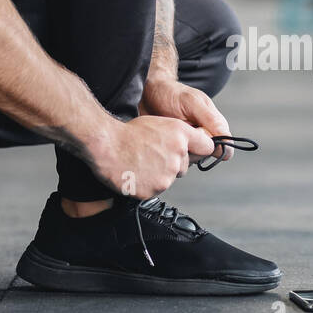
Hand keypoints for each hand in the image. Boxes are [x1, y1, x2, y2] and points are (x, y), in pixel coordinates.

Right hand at [89, 116, 215, 199]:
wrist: (105, 145)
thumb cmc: (127, 132)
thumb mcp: (158, 123)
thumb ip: (178, 135)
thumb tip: (189, 145)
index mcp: (181, 135)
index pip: (207, 147)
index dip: (200, 149)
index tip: (196, 151)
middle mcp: (178, 155)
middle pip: (185, 166)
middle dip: (173, 163)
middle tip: (152, 155)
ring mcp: (167, 175)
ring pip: (169, 178)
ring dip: (159, 174)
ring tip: (140, 163)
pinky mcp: (154, 190)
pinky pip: (155, 189)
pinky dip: (146, 184)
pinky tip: (135, 173)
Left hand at [139, 79, 234, 162]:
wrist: (148, 94)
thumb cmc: (171, 94)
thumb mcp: (192, 102)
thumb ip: (211, 120)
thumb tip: (228, 142)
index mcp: (215, 125)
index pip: (223, 149)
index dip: (209, 146)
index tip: (194, 135)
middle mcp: (204, 136)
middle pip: (205, 156)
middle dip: (190, 147)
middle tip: (176, 131)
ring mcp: (189, 143)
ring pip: (190, 160)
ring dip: (177, 149)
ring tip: (167, 133)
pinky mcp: (175, 148)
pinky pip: (176, 160)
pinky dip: (168, 152)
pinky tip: (162, 139)